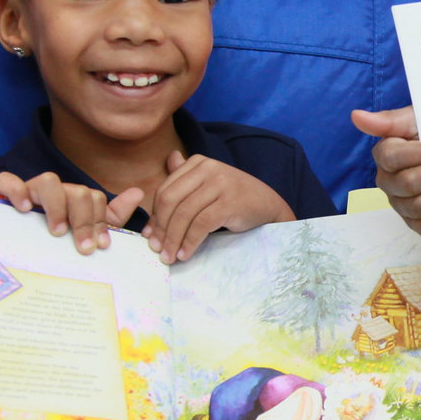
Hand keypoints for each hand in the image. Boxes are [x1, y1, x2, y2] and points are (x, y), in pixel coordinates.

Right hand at [0, 171, 140, 254]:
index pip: (94, 198)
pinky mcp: (0, 194)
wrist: (5, 248)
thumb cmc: (46, 241)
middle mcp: (53, 193)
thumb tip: (138, 193)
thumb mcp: (80, 233)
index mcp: (71, 201)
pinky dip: (17, 191)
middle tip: (82, 247)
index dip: (100, 220)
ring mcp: (27, 191)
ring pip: (48, 181)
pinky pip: (7, 181)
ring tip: (57, 231)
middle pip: (76, 191)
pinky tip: (24, 210)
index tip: (100, 245)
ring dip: (57, 206)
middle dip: (84, 219)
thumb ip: (111, 217)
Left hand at [145, 153, 294, 262]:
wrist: (269, 207)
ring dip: (173, 240)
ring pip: (184, 214)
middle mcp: (209, 168)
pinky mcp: (230, 202)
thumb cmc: (235, 199)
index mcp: (198, 163)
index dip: (155, 216)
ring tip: (170, 257)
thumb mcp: (208, 186)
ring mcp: (221, 183)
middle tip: (157, 249)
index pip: (165, 190)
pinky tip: (185, 254)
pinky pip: (201, 225)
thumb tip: (156, 177)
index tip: (150, 236)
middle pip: (171, 201)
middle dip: (161, 229)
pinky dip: (190, 242)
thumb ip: (184, 180)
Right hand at [351, 106, 420, 237]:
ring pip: (417, 208)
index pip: (390, 158)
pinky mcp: (417, 222)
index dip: (414, 154)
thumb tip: (356, 116)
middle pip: (407, 184)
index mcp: (385, 155)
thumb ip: (387, 121)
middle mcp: (388, 182)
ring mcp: (401, 204)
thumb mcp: (415, 119)